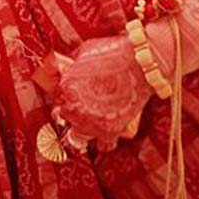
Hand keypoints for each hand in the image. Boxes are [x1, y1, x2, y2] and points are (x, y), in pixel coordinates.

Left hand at [52, 33, 153, 150]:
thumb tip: (59, 68)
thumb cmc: (114, 53)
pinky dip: (104, 140)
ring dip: (81, 131)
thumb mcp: (83, 52)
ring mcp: (92, 124)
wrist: (143, 63)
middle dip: (70, 112)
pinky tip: (106, 128)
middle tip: (81, 105)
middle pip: (63, 118)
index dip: (64, 94)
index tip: (71, 92)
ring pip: (76, 139)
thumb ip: (68, 65)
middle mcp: (75, 109)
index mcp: (65, 87)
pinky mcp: (112, 132)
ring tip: (90, 121)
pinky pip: (104, 145)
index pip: (56, 97)